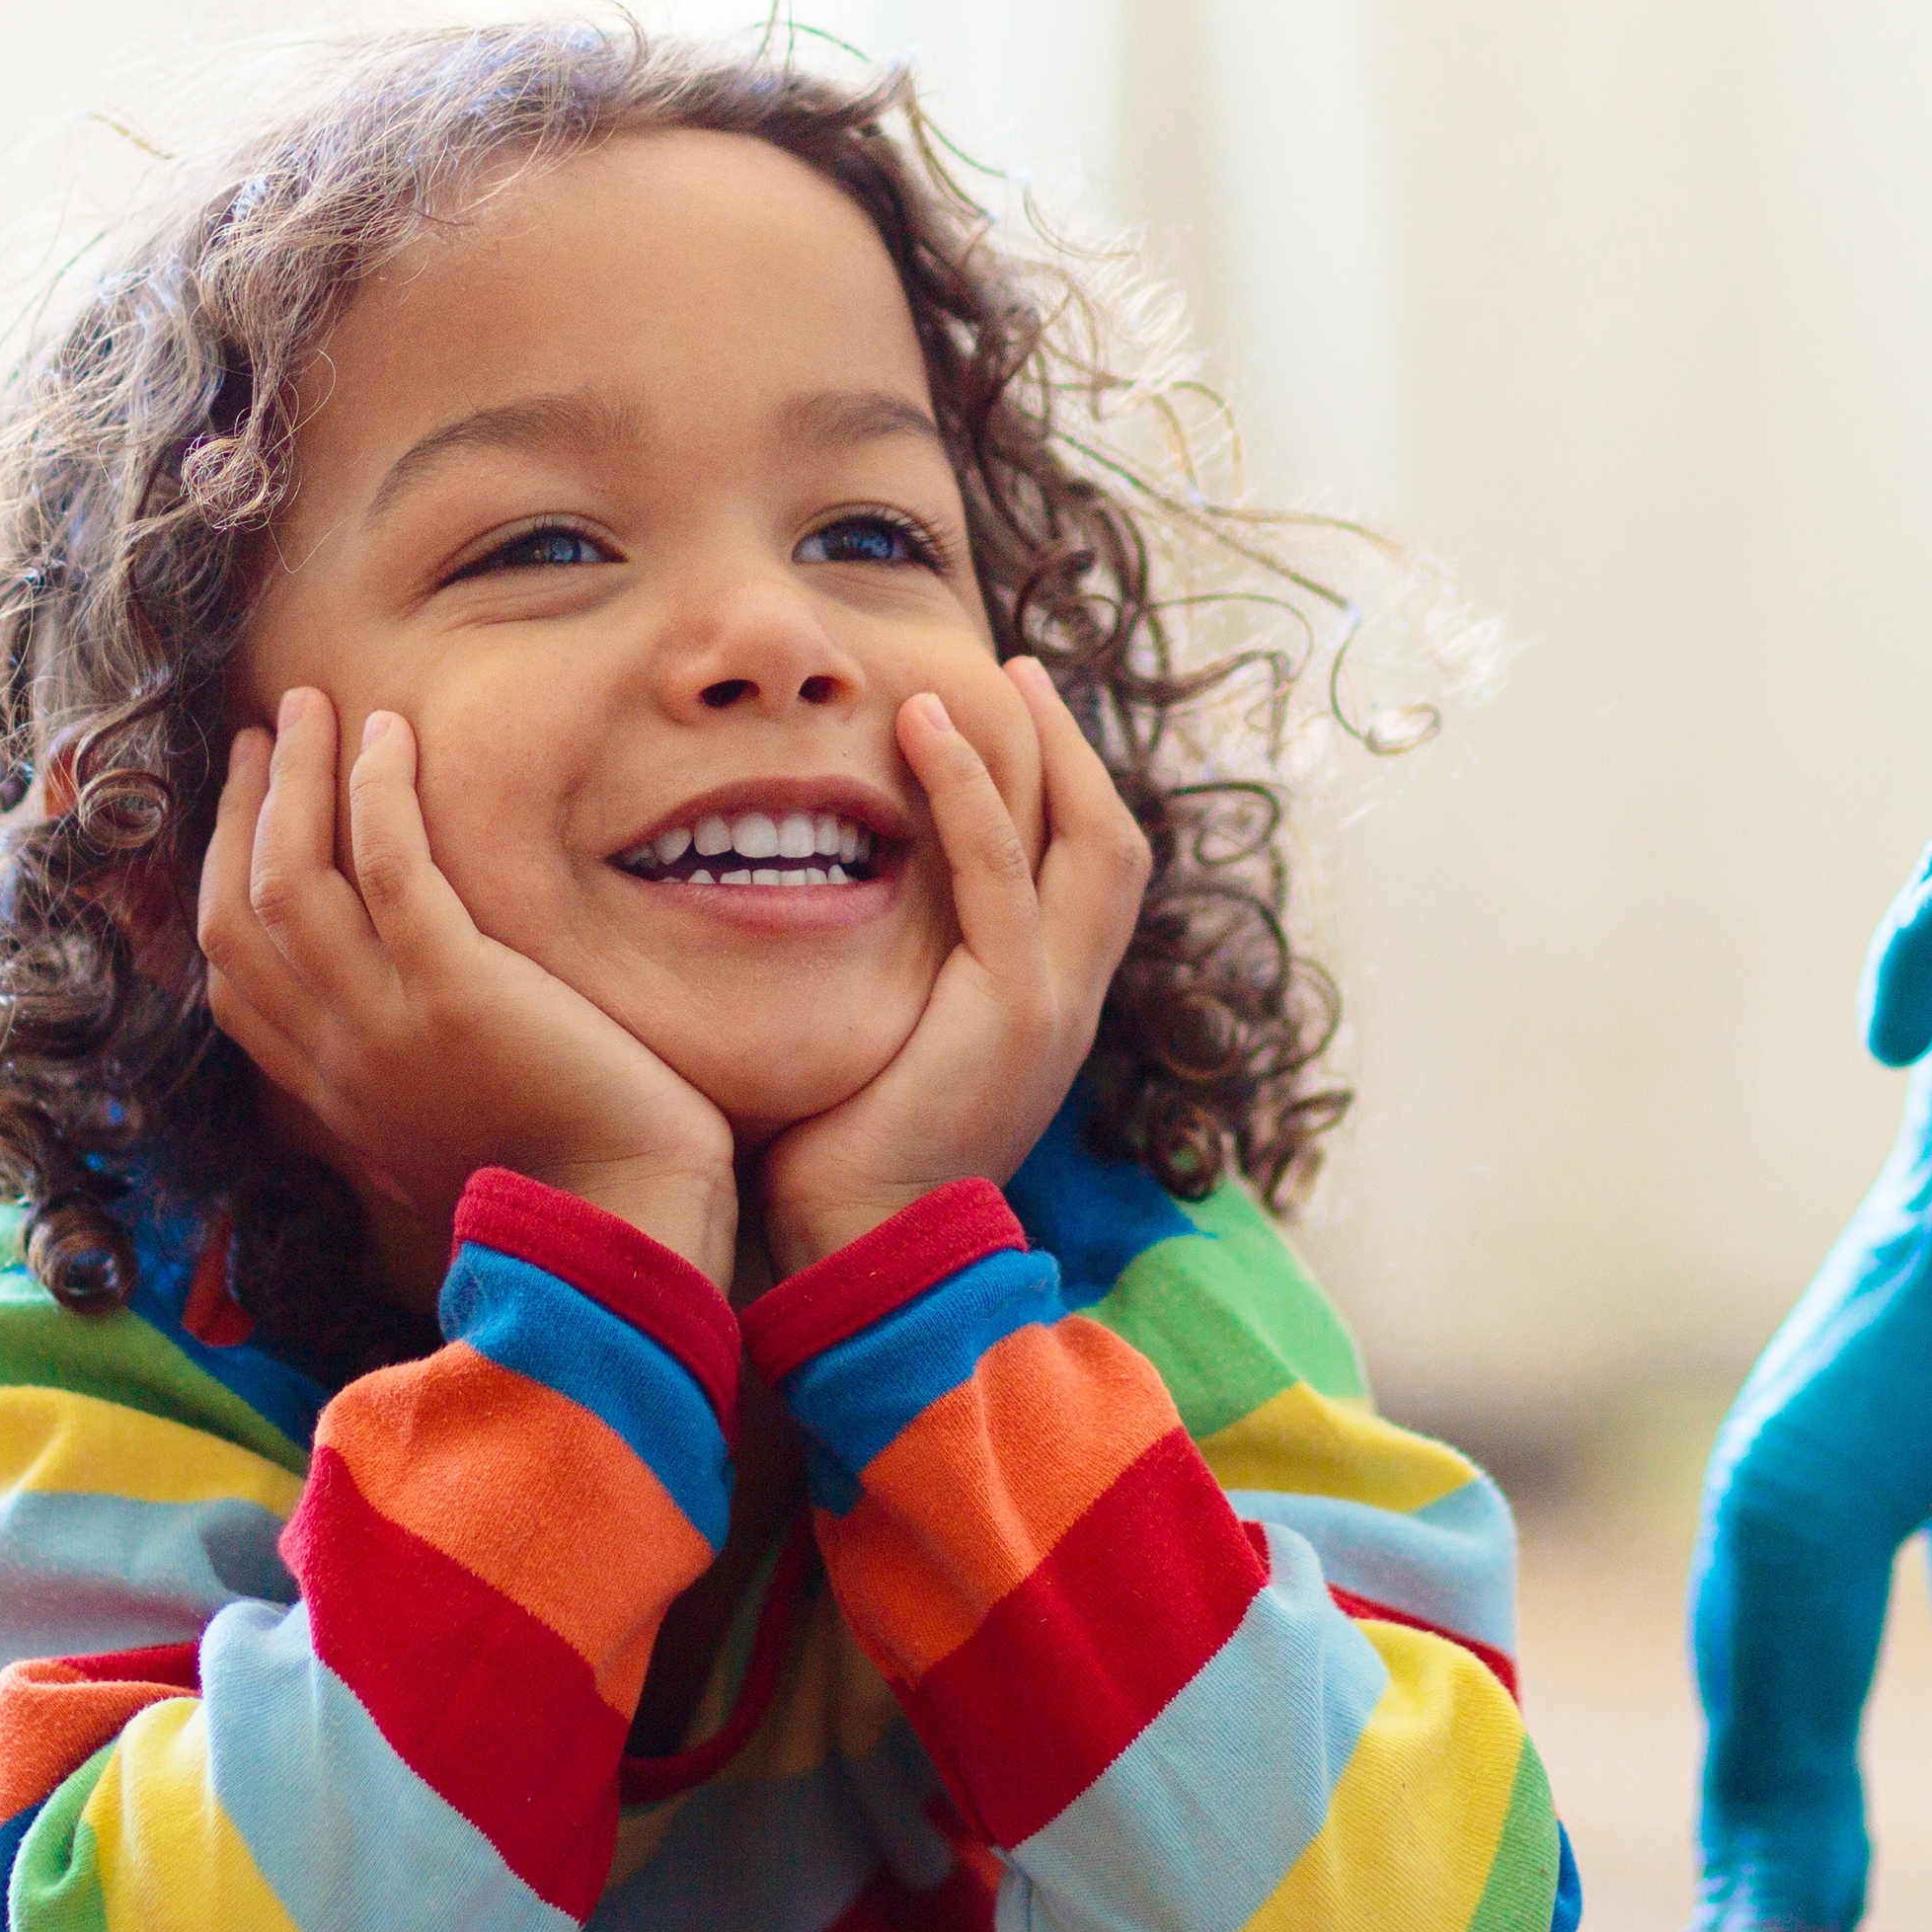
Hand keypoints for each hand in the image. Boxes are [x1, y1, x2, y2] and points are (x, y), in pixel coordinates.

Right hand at [200, 684, 740, 1278]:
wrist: (626, 1231)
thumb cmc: (568, 1183)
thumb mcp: (447, 1139)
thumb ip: (404, 1089)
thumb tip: (394, 1052)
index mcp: (333, 1093)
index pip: (233, 978)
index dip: (224, 880)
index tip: (250, 810)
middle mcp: (337, 1061)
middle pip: (239, 915)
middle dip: (241, 813)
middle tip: (266, 734)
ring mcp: (386, 1028)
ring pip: (290, 880)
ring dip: (293, 780)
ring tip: (311, 707)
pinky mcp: (457, 996)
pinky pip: (389, 870)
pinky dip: (376, 793)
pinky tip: (386, 736)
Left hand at [758, 660, 1152, 1276]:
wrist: (864, 1256)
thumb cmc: (840, 1166)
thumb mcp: (881, 1054)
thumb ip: (887, 987)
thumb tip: (818, 922)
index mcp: (1044, 1015)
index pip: (1087, 879)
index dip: (1067, 794)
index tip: (1019, 725)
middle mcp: (1068, 1003)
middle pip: (1113, 843)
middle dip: (1075, 750)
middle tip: (1020, 675)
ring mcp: (1051, 1003)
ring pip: (1084, 840)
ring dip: (1038, 746)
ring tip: (983, 677)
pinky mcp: (1010, 1006)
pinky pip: (1000, 867)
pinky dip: (969, 788)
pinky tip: (924, 731)